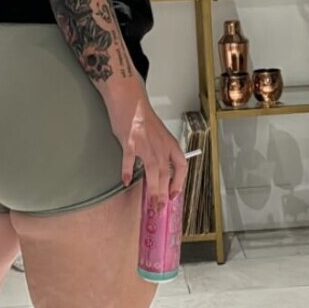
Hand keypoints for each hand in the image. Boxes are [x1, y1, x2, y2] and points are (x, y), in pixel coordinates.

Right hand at [106, 85, 189, 202]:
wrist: (130, 100)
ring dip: (153, 188)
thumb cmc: (143, 118)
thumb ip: (161, 152)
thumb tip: (160, 173)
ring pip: (153, 170)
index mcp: (170, 143)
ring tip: (151, 202)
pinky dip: (128, 171)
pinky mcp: (130, 140)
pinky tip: (126, 181)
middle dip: (164, 193)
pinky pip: (129, 159)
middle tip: (159, 207)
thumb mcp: (159, 135)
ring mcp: (145, 143)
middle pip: (166, 173)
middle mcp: (160, 145)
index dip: (179, 183)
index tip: (173, 195)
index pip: (181, 166)